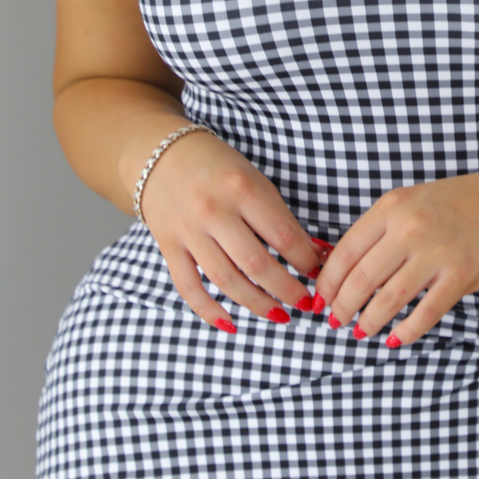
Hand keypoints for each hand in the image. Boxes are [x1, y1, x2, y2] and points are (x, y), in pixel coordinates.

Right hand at [139, 130, 322, 330]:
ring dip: (257, 304)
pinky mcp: (168, 247)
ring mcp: (188, 231)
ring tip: (280, 315)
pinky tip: (231, 323)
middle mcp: (213, 210)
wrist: (160, 155)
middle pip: (256, 263)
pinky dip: (209, 310)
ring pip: (226, 279)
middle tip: (304, 303)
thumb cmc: (217, 168)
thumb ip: (281, 218)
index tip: (318, 273)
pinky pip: (189, 287)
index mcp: (241, 188)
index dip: (305, 260)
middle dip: (286, 289)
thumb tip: (315, 254)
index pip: (282, 235)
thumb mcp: (254, 181)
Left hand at [312, 162, 478, 348]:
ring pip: (388, 300)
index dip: (328, 281)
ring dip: (369, 322)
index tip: (321, 298)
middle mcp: (410, 228)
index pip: (345, 251)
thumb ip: (383, 229)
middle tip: (335, 321)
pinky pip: (425, 314)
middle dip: (342, 307)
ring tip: (361, 332)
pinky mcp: (461, 276)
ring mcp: (436, 253)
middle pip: (360, 279)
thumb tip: (347, 268)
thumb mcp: (414, 201)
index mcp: (392, 207)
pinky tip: (396, 339)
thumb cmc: (464, 202)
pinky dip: (406, 332)